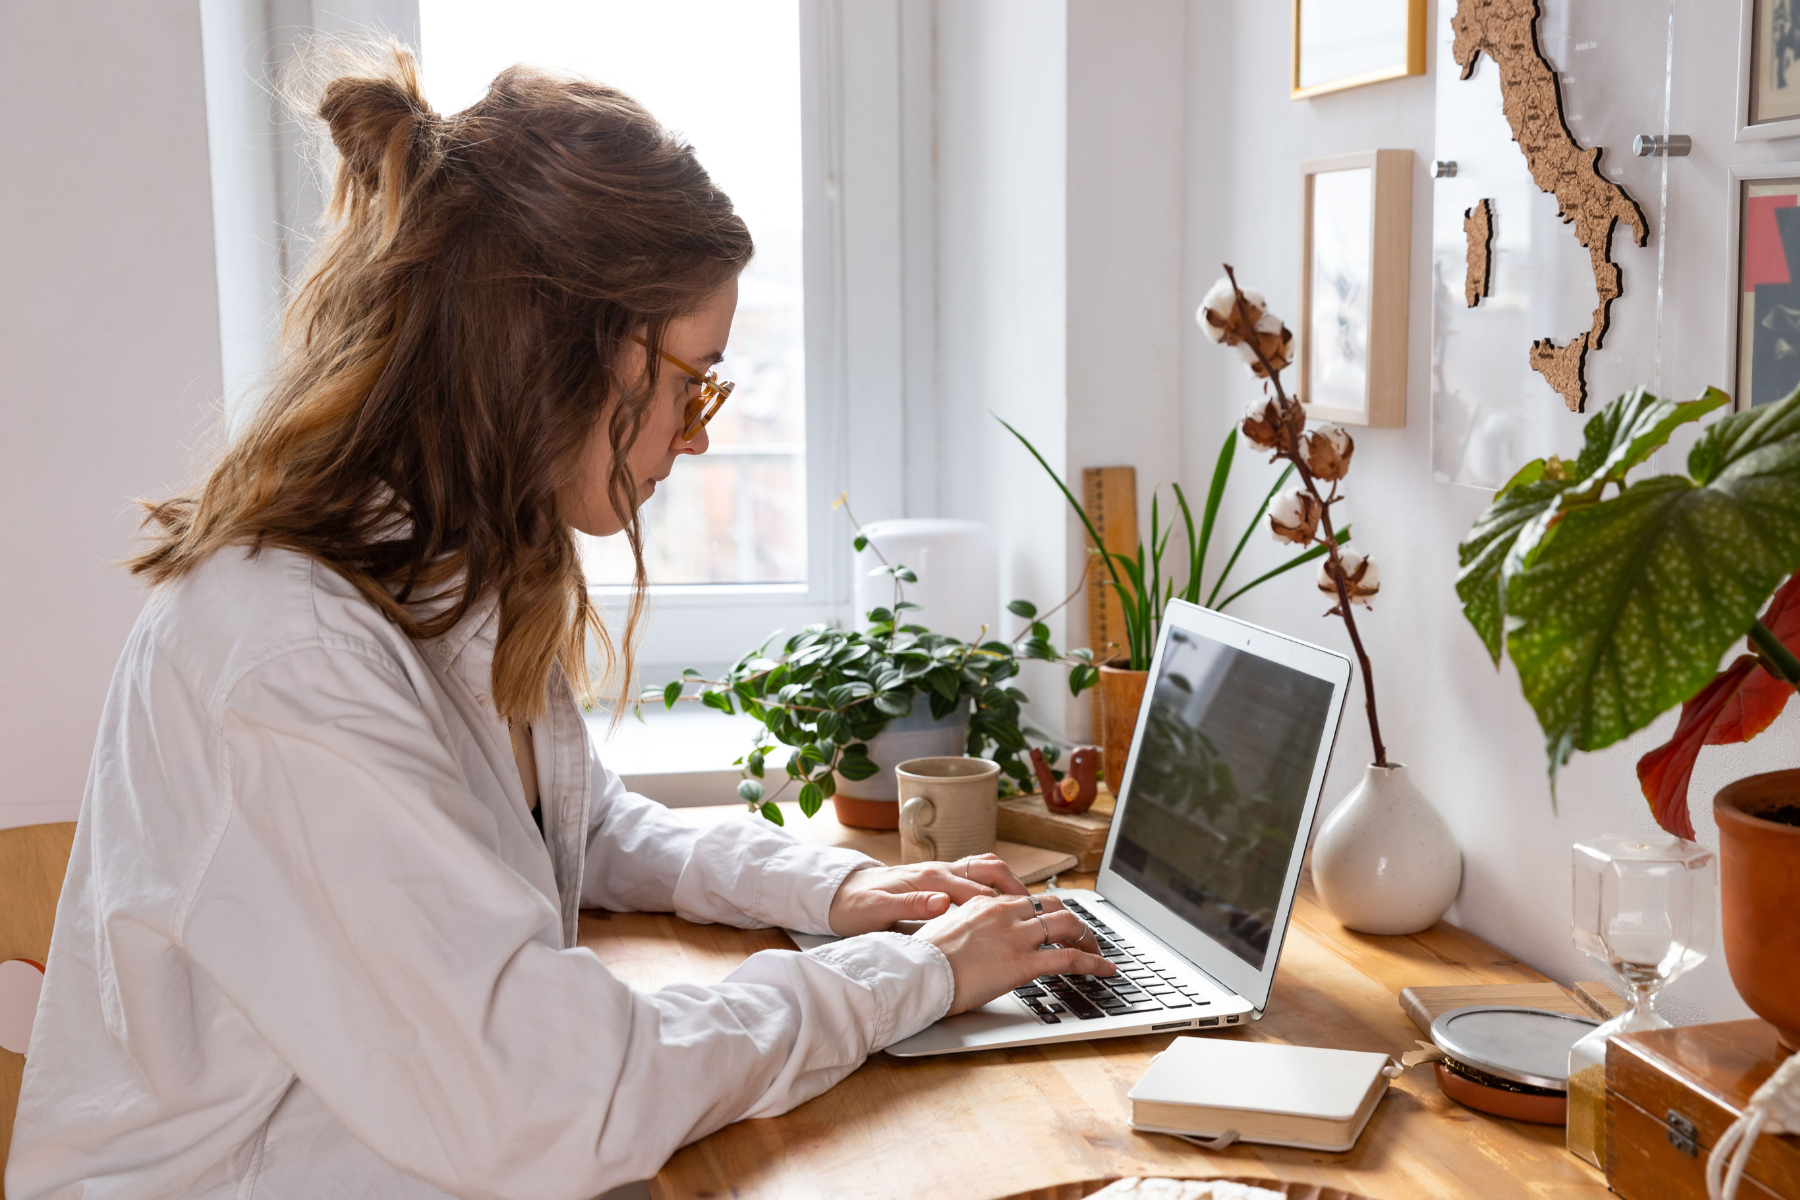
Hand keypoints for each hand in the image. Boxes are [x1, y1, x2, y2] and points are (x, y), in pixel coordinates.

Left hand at [827, 854, 1028, 935]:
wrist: (838, 894)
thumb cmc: (855, 905)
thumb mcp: (877, 911)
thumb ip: (910, 906)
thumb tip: (942, 902)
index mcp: (929, 878)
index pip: (977, 888)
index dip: (1004, 904)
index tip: (1027, 920)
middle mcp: (939, 870)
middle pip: (990, 870)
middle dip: (1017, 888)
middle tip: (1040, 911)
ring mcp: (940, 873)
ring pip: (987, 870)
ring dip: (1010, 886)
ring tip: (1031, 908)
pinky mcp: (938, 881)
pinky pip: (976, 878)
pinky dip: (995, 888)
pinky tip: (1004, 908)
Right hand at [915, 894, 1114, 1013]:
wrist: (916, 973)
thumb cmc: (923, 960)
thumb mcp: (945, 933)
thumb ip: (967, 930)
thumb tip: (973, 942)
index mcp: (985, 904)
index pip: (1028, 900)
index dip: (1047, 913)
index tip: (1055, 925)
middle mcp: (1004, 913)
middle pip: (1053, 907)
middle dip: (1074, 921)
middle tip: (1083, 936)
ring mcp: (1015, 936)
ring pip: (1067, 926)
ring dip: (1088, 938)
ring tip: (1098, 953)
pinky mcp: (1022, 963)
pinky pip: (1068, 958)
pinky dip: (1092, 962)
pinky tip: (1103, 970)